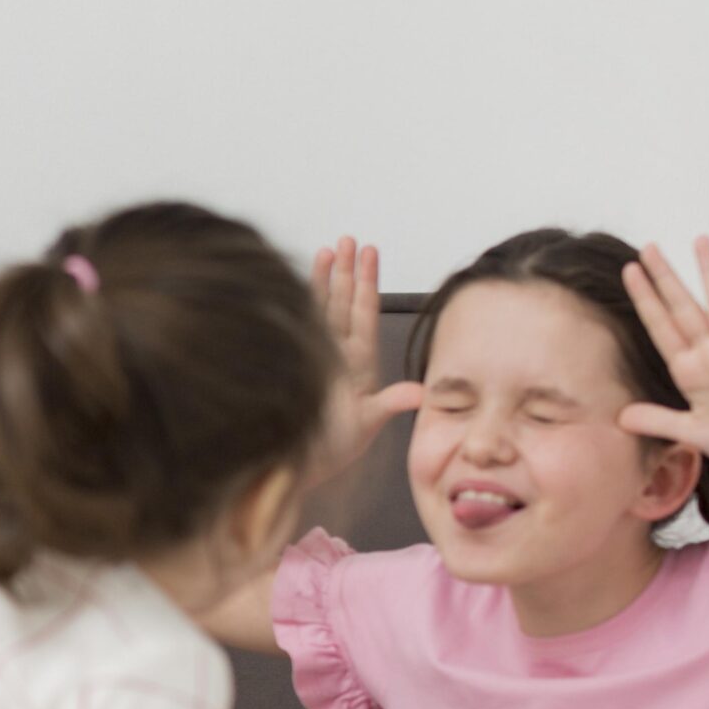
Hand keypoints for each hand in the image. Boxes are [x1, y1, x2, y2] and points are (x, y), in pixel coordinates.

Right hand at [308, 237, 424, 488]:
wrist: (288, 469)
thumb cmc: (325, 452)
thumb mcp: (363, 426)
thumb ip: (390, 403)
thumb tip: (421, 392)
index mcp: (357, 366)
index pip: (364, 313)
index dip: (367, 282)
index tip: (370, 252)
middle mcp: (336, 356)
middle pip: (343, 303)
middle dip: (347, 271)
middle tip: (350, 240)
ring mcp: (312, 357)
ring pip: (321, 309)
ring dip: (325, 278)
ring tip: (328, 249)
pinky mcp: (292, 360)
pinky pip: (296, 323)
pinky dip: (298, 299)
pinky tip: (297, 277)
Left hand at [619, 238, 708, 469]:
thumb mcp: (694, 433)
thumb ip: (659, 421)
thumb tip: (619, 417)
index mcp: (690, 371)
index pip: (661, 327)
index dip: (645, 300)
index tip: (629, 271)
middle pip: (684, 308)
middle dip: (666, 278)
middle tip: (648, 246)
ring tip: (699, 240)